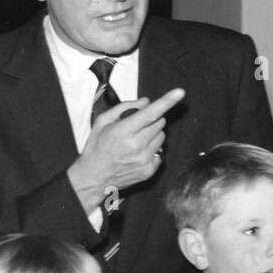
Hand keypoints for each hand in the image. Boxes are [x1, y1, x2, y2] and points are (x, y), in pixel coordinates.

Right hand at [67, 88, 184, 215]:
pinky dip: (152, 149)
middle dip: (151, 120)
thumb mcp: (102, 123)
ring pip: (162, 136)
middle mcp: (136, 146)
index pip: (151, 113)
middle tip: (136, 127)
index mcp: (123, 131)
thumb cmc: (96, 149)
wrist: (92, 179)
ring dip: (153, 134)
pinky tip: (137, 154)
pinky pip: (160, 152)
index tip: (179, 92)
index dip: (167, 101)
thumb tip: (146, 102)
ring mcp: (144, 160)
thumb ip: (124, 108)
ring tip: (135, 141)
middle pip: (159, 123)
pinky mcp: (149, 170)